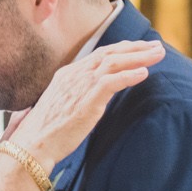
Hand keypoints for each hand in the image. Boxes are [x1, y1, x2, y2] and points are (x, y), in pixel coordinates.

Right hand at [5, 41, 164, 166]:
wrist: (34, 144)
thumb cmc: (47, 131)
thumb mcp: (63, 105)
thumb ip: (79, 95)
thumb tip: (95, 97)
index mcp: (68, 74)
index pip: (100, 55)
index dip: (122, 49)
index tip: (140, 48)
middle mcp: (75, 75)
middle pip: (110, 53)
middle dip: (136, 48)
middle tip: (156, 46)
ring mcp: (80, 85)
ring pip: (114, 63)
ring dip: (139, 57)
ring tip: (157, 54)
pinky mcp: (86, 100)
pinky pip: (112, 82)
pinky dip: (129, 75)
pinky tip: (144, 73)